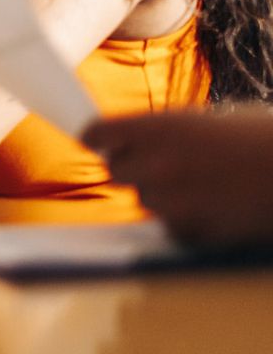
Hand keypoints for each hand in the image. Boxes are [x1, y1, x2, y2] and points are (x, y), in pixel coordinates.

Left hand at [85, 107, 272, 248]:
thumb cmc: (263, 138)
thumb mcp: (209, 120)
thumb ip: (167, 132)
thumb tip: (137, 140)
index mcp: (158, 127)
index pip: (98, 134)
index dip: (99, 137)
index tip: (98, 141)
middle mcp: (156, 164)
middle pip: (117, 170)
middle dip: (133, 166)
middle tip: (162, 163)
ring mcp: (174, 202)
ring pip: (145, 200)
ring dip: (162, 194)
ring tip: (201, 183)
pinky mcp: (195, 232)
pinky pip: (172, 227)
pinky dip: (186, 220)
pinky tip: (215, 206)